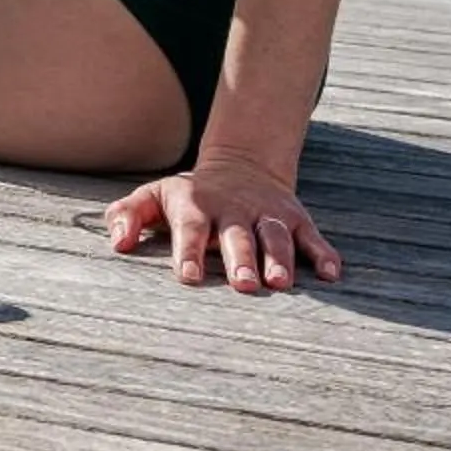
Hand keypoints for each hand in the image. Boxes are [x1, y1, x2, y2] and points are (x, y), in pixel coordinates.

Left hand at [104, 151, 340, 294]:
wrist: (241, 166)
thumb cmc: (189, 197)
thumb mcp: (154, 197)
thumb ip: (129, 216)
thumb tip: (118, 244)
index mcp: (196, 205)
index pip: (191, 228)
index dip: (190, 251)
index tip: (190, 277)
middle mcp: (234, 209)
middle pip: (237, 235)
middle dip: (241, 258)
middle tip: (243, 284)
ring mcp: (267, 213)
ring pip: (275, 236)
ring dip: (279, 258)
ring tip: (280, 284)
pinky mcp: (296, 218)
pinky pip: (312, 236)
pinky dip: (323, 253)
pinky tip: (332, 274)